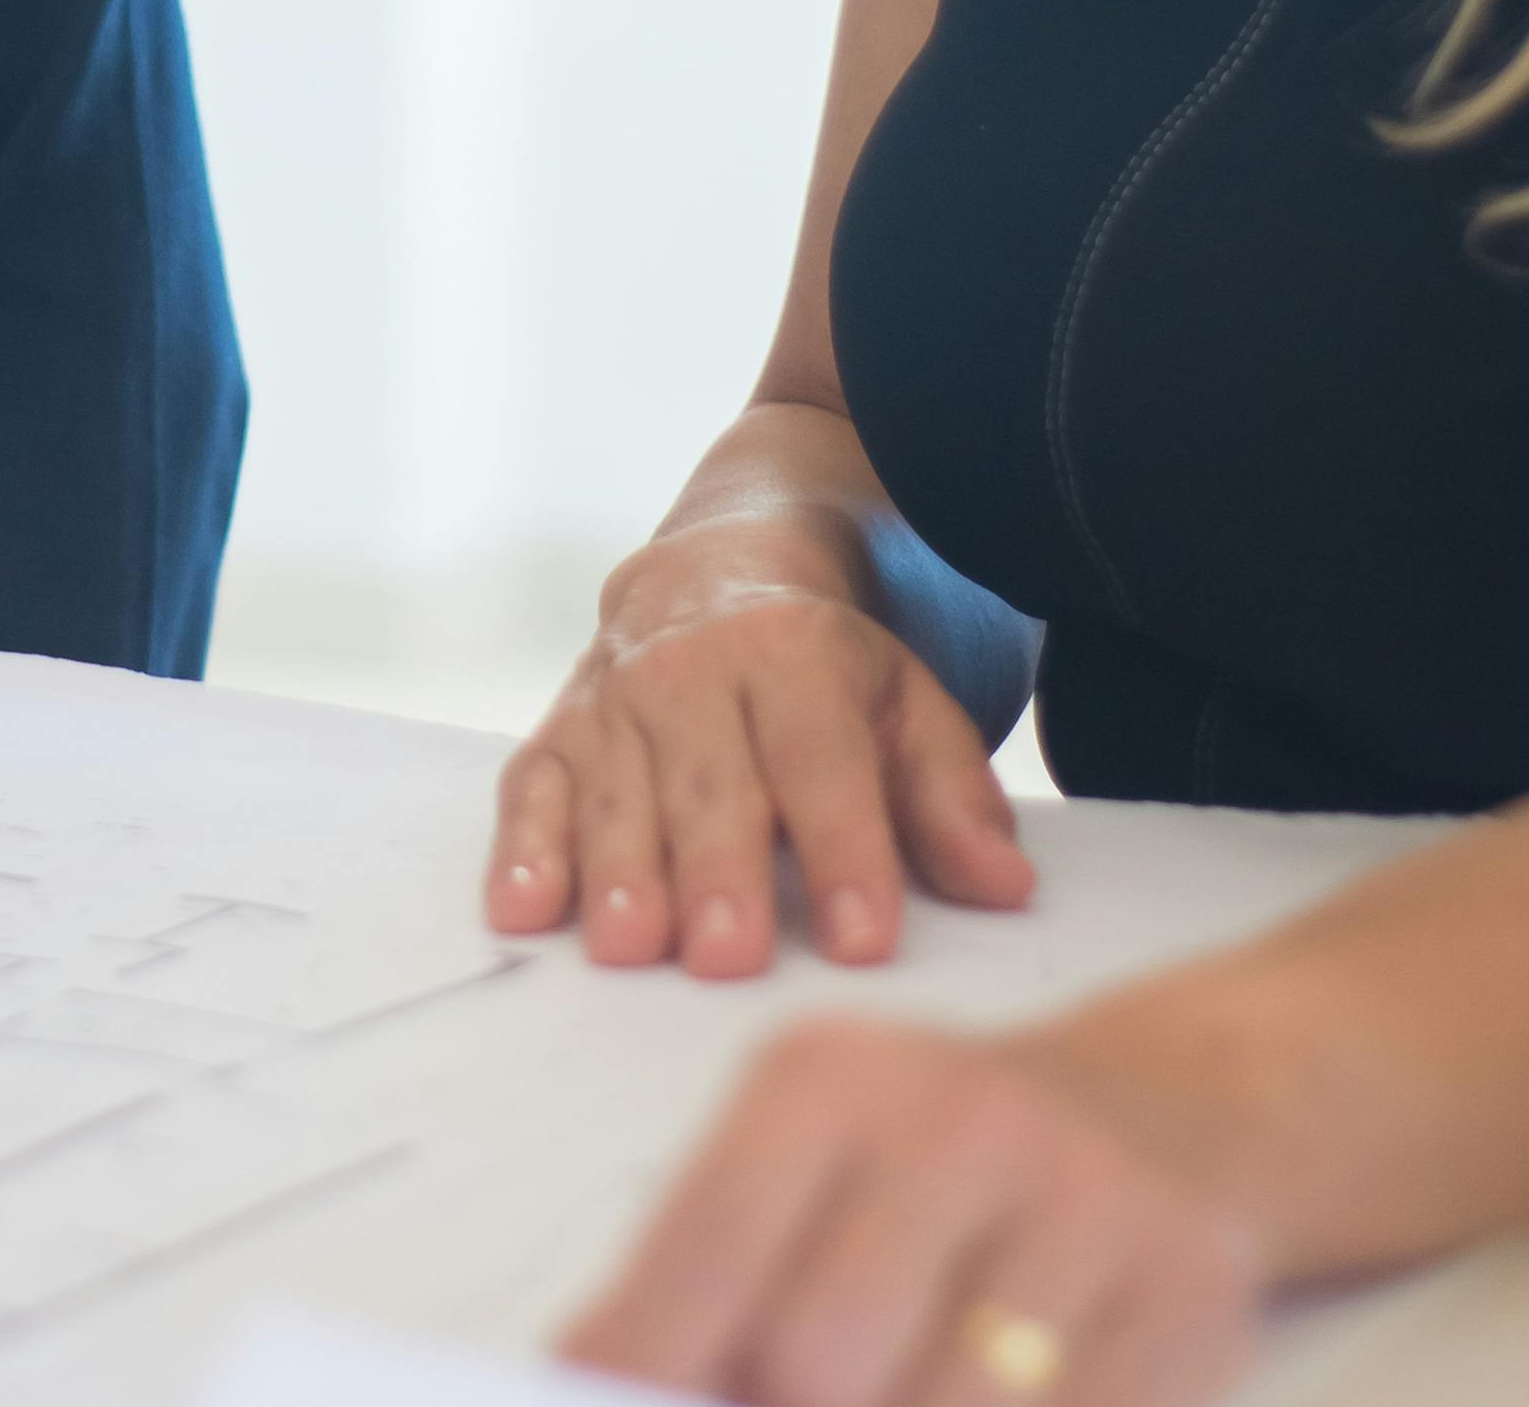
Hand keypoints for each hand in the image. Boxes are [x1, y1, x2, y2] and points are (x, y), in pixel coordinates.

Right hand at [491, 522, 1034, 975]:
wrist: (711, 571)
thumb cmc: (822, 673)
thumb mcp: (905, 707)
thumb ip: (951, 799)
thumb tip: (1005, 887)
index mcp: (793, 655)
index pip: (822, 760)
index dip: (846, 849)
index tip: (864, 938)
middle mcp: (692, 670)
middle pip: (711, 782)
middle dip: (719, 870)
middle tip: (728, 956)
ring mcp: (613, 701)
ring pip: (615, 791)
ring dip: (619, 869)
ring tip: (631, 947)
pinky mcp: (555, 735)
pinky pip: (531, 791)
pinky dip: (523, 851)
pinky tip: (525, 912)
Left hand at [562, 1019, 1268, 1405]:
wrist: (1171, 1108)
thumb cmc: (937, 1170)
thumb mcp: (803, 1175)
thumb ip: (701, 1291)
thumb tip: (594, 1385)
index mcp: (828, 1081)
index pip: (701, 1250)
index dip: (640, 1369)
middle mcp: (960, 1121)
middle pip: (814, 1363)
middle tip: (787, 1403)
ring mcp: (1088, 1208)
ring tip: (896, 1390)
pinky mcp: (1188, 1303)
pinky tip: (997, 1404)